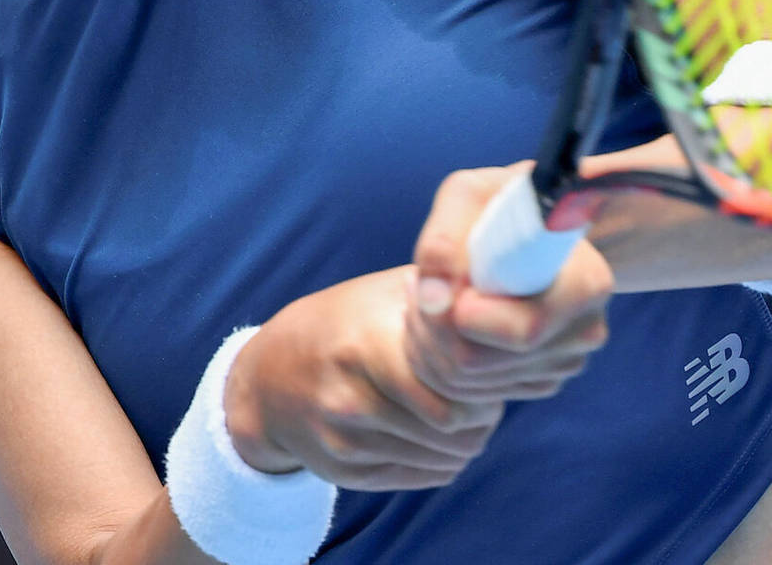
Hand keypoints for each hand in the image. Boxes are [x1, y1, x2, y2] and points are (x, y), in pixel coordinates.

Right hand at [222, 267, 503, 491]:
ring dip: (467, 438)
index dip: (483, 382)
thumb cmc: (341, 324)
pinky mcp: (345, 473)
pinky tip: (435, 433)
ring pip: (445, 457)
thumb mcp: (382, 294)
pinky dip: (443, 458)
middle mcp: (350, 399)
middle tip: (483, 396)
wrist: (266, 377)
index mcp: (364, 347)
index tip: (484, 368)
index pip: (454, 389)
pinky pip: (424, 477)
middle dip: (482, 414)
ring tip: (462, 411)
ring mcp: (345, 442)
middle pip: (455, 429)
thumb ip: (439, 294)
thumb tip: (504, 298)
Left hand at [406, 163, 612, 405]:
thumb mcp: (468, 195)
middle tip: (412, 285)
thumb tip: (434, 299)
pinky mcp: (537, 380)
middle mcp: (584, 332)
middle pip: (480, 363)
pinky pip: (469, 394)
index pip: (520, 331)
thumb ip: (445, 238)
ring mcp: (563, 362)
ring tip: (421, 295)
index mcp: (585, 283)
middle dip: (429, 327)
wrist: (529, 223)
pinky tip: (438, 318)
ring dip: (426, 341)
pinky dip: (437, 359)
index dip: (460, 316)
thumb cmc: (498, 202)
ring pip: (466, 384)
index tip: (431, 281)